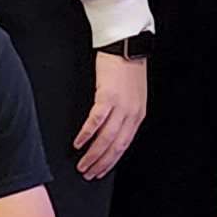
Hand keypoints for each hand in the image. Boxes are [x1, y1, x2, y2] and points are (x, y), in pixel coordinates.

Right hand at [75, 50, 146, 179]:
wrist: (126, 43)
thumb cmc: (126, 67)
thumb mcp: (131, 94)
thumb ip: (124, 112)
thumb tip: (110, 130)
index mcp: (138, 114)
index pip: (124, 144)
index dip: (112, 160)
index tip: (101, 171)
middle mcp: (132, 113)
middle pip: (116, 146)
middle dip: (102, 163)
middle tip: (88, 174)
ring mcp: (121, 106)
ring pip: (107, 138)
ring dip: (93, 154)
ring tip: (82, 165)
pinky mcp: (108, 96)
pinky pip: (96, 121)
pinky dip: (87, 134)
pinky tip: (78, 143)